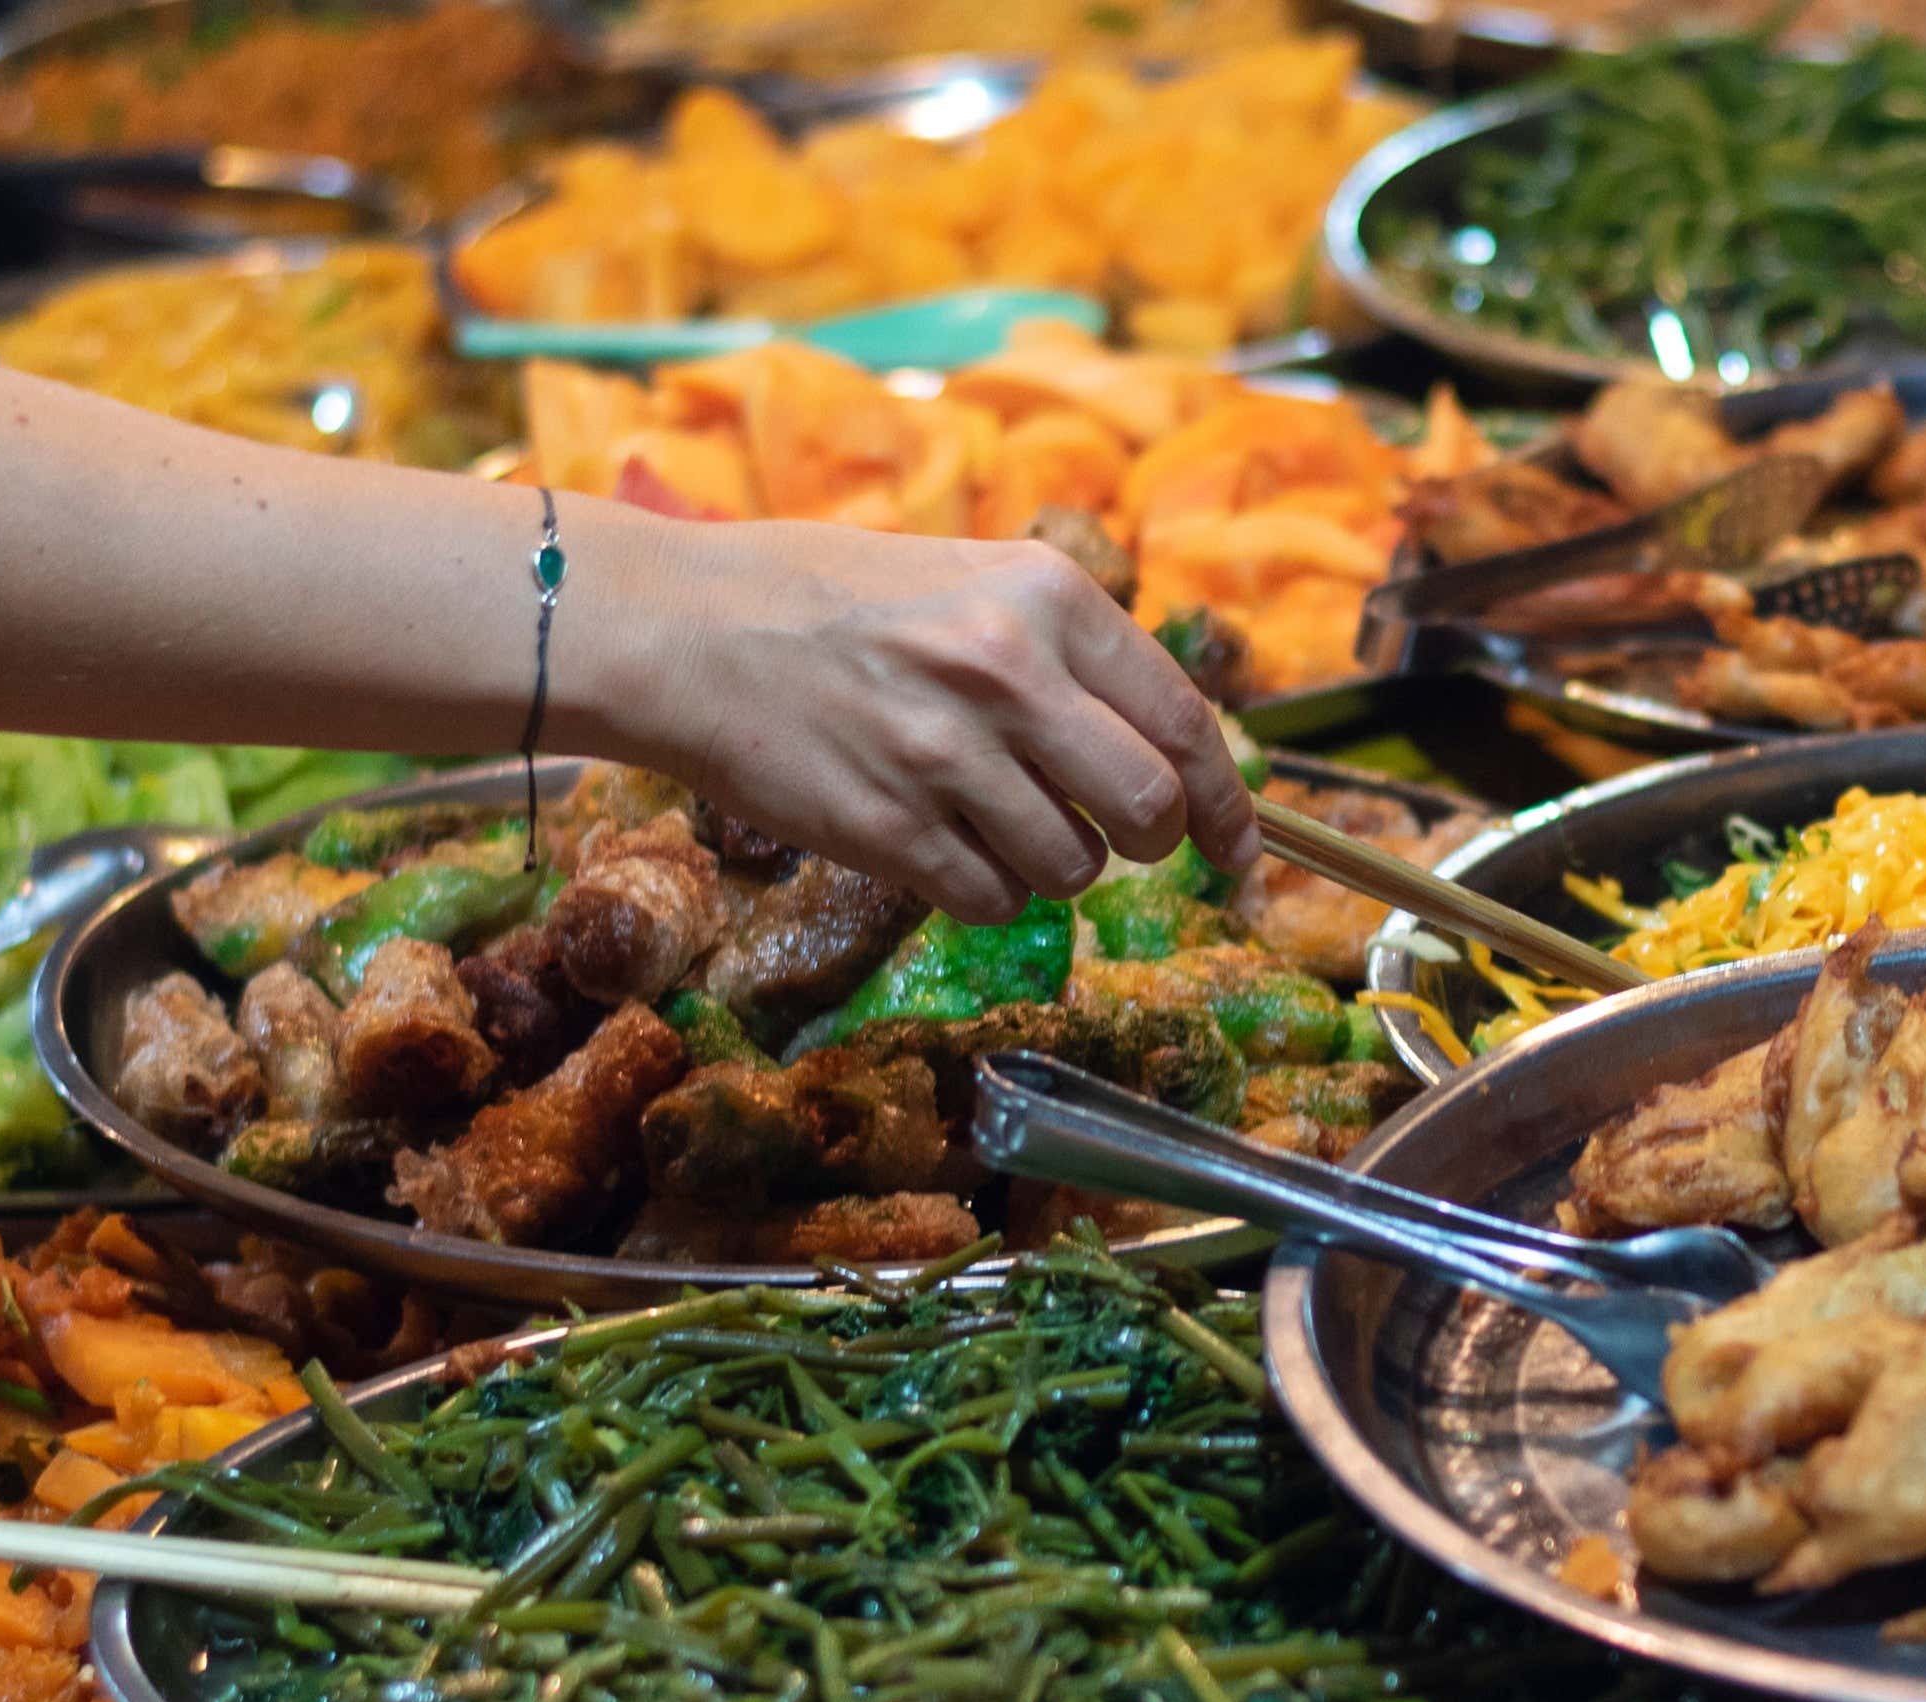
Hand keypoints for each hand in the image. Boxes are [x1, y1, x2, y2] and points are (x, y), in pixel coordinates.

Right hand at [561, 513, 1256, 923]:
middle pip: (1148, 808)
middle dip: (1144, 840)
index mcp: (1045, 597)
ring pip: (1073, 868)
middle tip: (1104, 832)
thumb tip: (1167, 744)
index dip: (1226, 800)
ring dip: (1051, 864)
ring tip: (987, 814)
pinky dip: (984, 890)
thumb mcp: (970, 578)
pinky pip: (992, 900)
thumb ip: (1069, 652)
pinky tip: (939, 842)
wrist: (685, 629)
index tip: (1239, 845)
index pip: (1183, 720)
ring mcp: (946, 755)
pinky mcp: (888, 829)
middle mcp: (1007, 672)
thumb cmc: (828, 598)